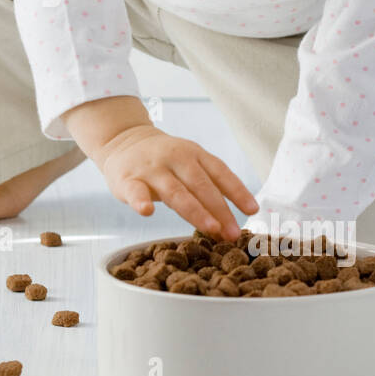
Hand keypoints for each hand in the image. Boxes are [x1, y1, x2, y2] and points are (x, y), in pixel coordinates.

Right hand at [92, 124, 258, 239]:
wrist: (123, 142)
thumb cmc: (164, 161)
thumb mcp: (189, 163)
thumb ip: (208, 187)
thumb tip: (230, 224)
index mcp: (194, 154)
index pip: (220, 172)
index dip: (237, 190)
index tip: (251, 210)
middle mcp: (175, 158)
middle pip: (201, 185)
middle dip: (219, 210)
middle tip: (232, 233)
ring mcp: (151, 168)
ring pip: (175, 191)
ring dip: (195, 211)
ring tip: (211, 229)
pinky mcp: (127, 179)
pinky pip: (134, 192)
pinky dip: (140, 201)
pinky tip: (147, 212)